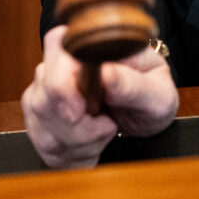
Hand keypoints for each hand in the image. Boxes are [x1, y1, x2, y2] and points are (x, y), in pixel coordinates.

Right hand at [21, 25, 178, 168]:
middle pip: (43, 98)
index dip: (60, 86)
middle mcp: (62, 63)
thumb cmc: (153, 94)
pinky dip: (72, 154)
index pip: (56, 49)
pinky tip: (93, 145)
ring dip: (77, 143)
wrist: (147, 111)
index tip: (80, 113)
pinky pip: (43, 144)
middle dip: (75, 127)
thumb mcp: (157, 93)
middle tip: (108, 127)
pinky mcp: (40, 117)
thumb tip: (104, 73)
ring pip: (41, 125)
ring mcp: (46, 90)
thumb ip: (131, 84)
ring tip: (105, 132)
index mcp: (94, 44)